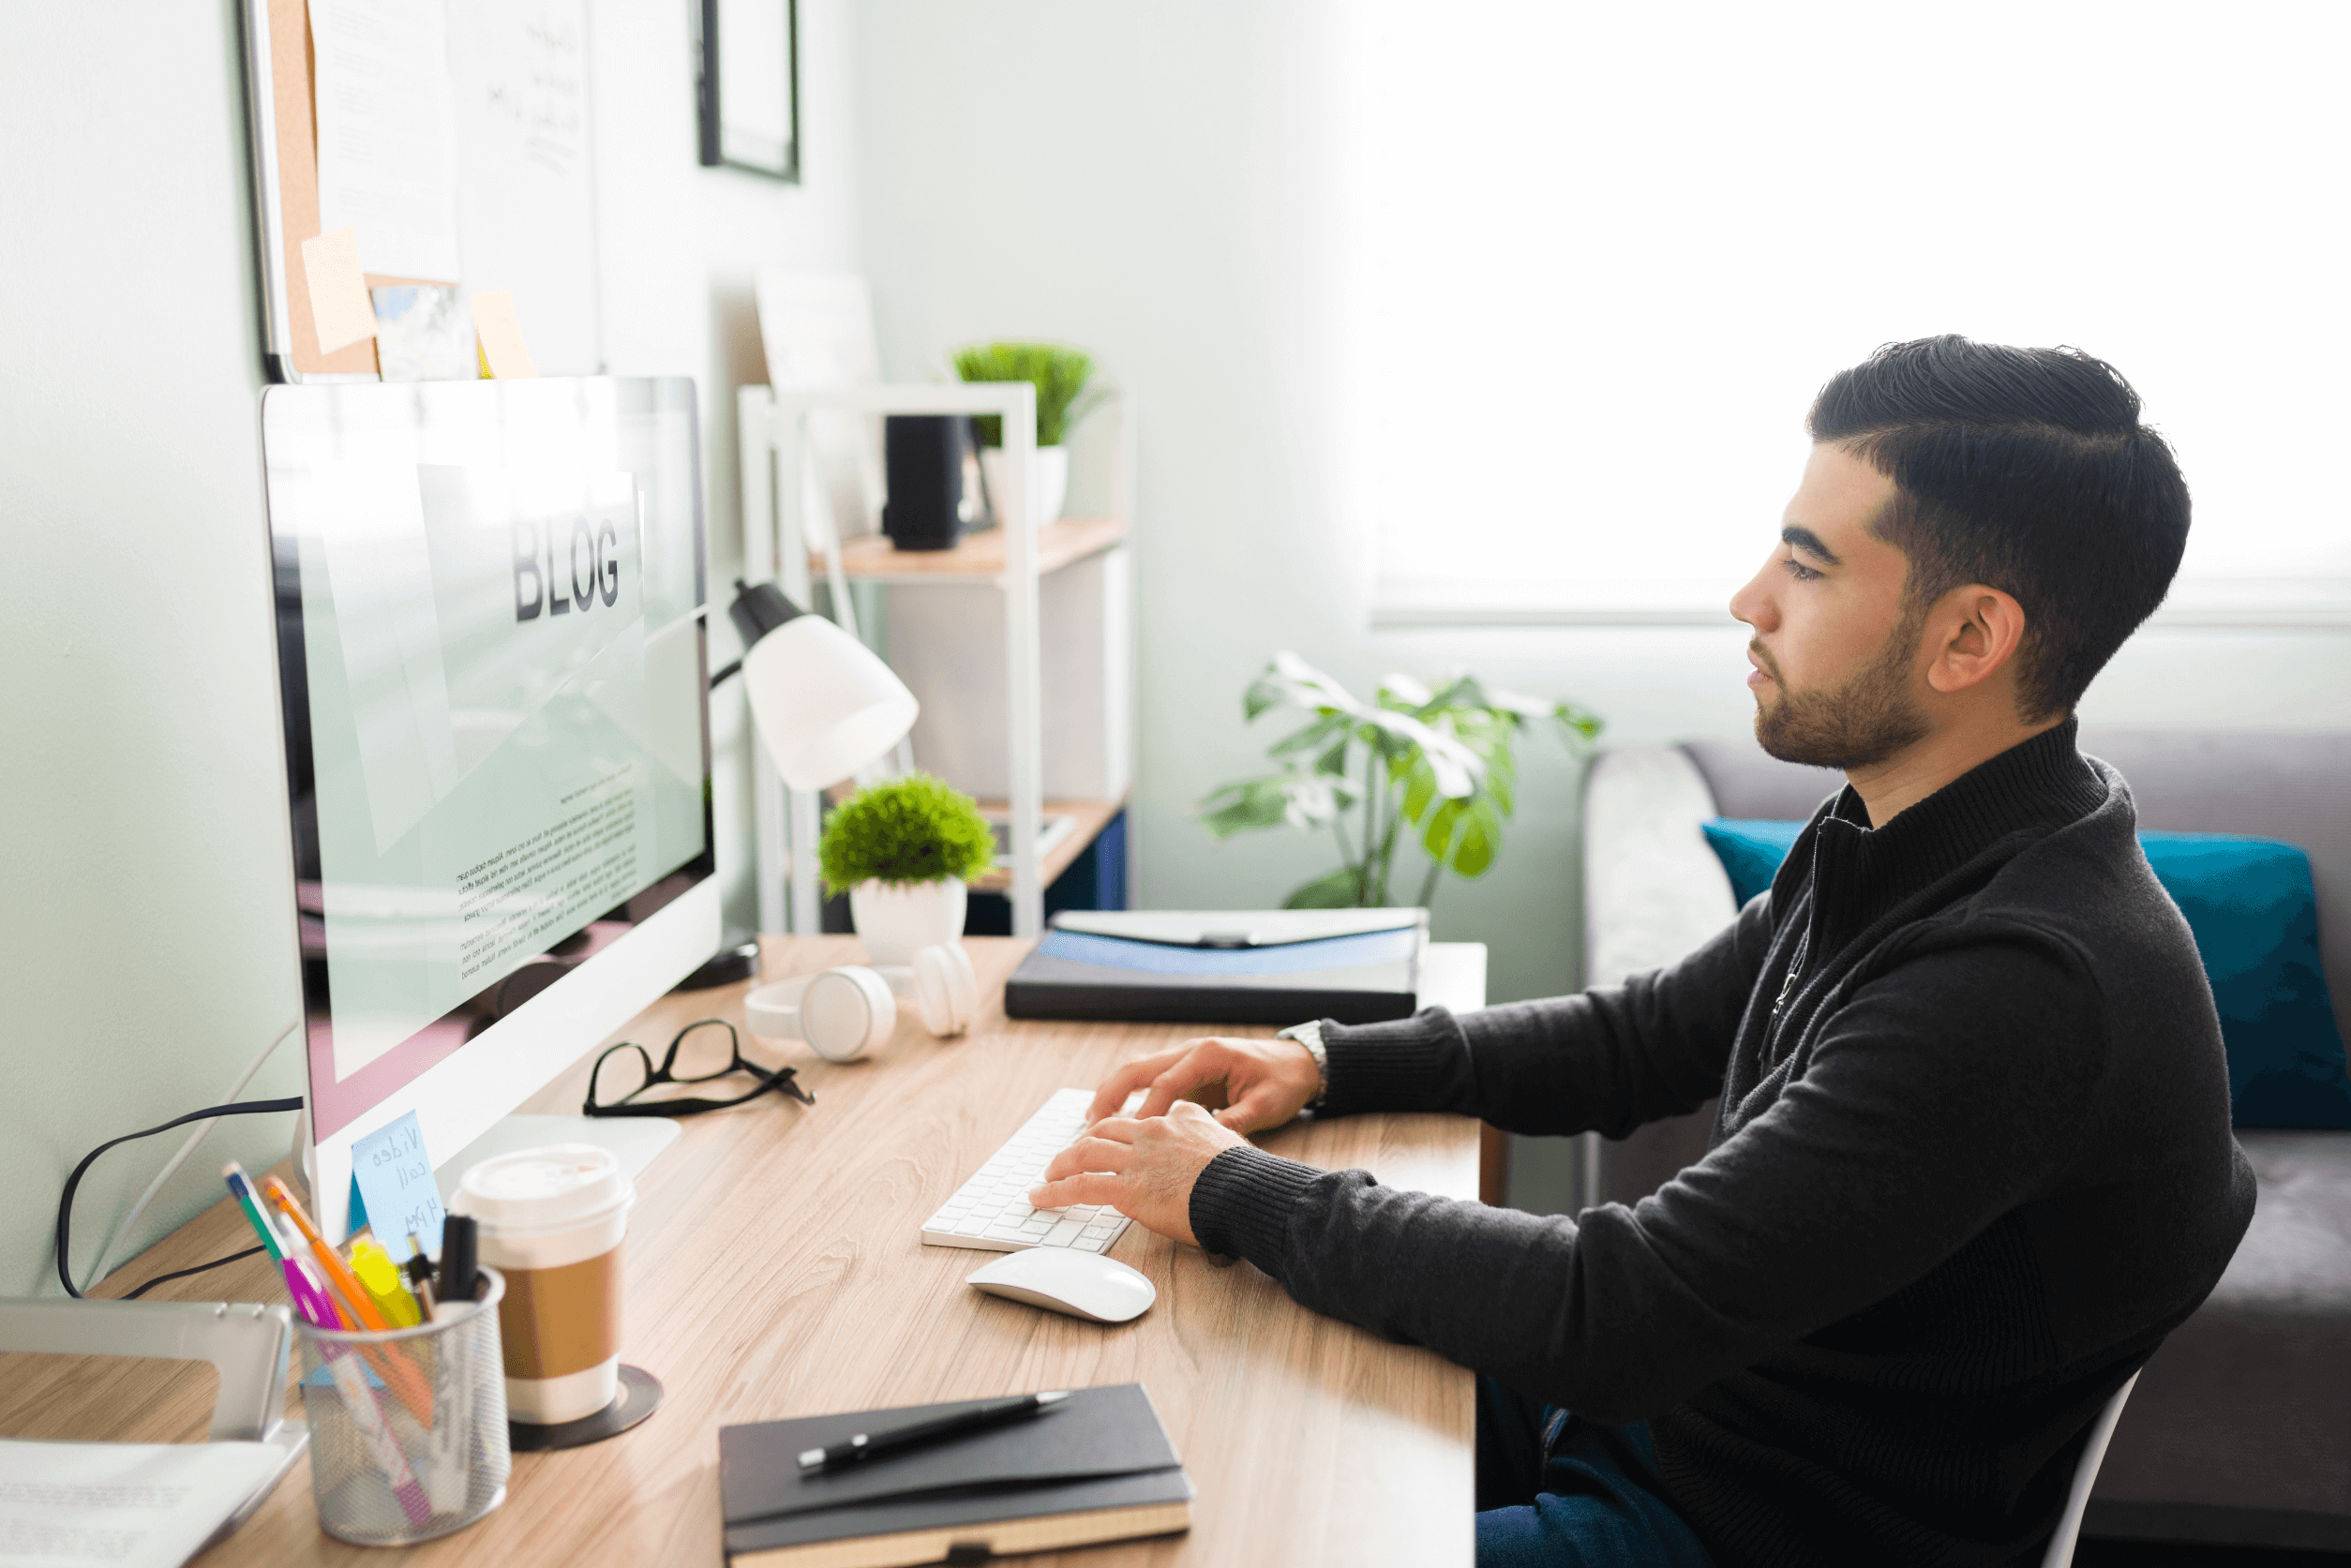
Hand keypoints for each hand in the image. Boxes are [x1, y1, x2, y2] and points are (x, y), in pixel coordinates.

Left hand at [1029, 1102, 1243, 1247]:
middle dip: (1085, 1141)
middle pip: (1107, 1129)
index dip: (1128, 1132)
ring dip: (1062, 1163)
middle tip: (1072, 1155)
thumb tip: (1215, 1157)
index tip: (1119, 1141)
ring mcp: (1139, 1158)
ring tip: (1049, 1174)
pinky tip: (1042, 1196)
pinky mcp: (1128, 1188)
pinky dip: (1056, 1191)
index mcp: (1183, 1117)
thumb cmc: (1249, 1179)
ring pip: (1085, 1152)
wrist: (1247, 1192)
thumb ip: (1215, 1143)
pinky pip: (1081, 1185)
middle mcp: (1155, 1131)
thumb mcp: (1235, 1145)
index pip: (1147, 1118)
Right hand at [1083, 1035, 1320, 1132]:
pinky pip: (1150, 1079)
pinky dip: (1130, 1094)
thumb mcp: (1265, 1105)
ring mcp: (1186, 1058)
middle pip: (1139, 1069)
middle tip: (1090, 1123)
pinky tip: (1117, 1116)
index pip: (1166, 1084)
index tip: (1130, 1137)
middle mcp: (1191, 1052)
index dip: (1146, 1112)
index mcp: (1208, 1056)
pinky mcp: (1187, 1070)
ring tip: (1092, 1120)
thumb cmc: (1282, 1081)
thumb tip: (1208, 1146)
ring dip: (1114, 1092)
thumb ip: (1235, 1122)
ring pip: (1139, 1071)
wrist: (1298, 1063)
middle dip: (1111, 1094)